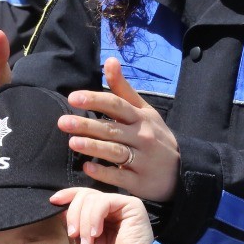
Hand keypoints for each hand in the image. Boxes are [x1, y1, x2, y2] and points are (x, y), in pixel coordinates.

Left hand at [51, 187, 155, 243]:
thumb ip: (71, 225)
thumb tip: (62, 208)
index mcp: (100, 216)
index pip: (82, 197)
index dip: (67, 195)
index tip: (54, 201)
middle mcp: (111, 208)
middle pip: (84, 195)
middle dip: (73, 214)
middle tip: (74, 235)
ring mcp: (121, 205)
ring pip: (92, 197)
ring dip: (84, 221)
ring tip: (88, 242)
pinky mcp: (132, 205)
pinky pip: (104, 201)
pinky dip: (94, 217)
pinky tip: (96, 233)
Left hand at [61, 58, 179, 202]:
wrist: (181, 170)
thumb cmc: (155, 136)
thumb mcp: (144, 110)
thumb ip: (123, 89)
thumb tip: (110, 60)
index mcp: (140, 118)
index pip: (116, 105)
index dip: (95, 100)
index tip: (73, 98)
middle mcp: (142, 137)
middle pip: (111, 129)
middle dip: (87, 125)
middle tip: (62, 122)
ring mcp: (142, 160)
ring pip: (115, 152)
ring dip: (94, 147)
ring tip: (72, 143)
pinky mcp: (140, 182)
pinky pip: (120, 176)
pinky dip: (104, 172)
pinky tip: (87, 168)